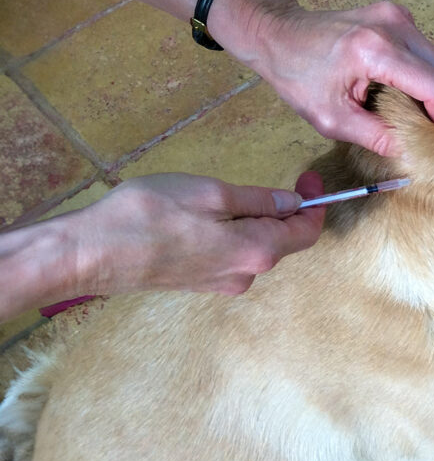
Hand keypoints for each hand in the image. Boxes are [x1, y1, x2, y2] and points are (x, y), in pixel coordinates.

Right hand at [74, 171, 325, 295]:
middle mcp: (245, 274)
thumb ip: (258, 199)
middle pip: (283, 240)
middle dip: (287, 209)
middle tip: (281, 178)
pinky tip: (212, 214)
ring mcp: (221, 283)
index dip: (314, 204)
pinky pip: (233, 254)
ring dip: (258, 220)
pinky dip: (237, 232)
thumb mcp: (211, 193)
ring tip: (232, 195)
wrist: (92, 253)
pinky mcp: (200, 282)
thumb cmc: (148, 216)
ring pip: (256, 247)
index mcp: (255, 252)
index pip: (306, 232)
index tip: (309, 178)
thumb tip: (291, 202)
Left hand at [233, 0, 433, 156]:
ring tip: (412, 108)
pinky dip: (423, 72)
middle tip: (427, 126)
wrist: (279, 34)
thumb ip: (374, 137)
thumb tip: (410, 151)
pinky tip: (402, 87)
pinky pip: (426, 49)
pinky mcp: (395, 15)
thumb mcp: (331, 118)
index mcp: (375, 50)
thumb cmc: (297, 76)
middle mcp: (392, 26)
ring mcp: (396, 16)